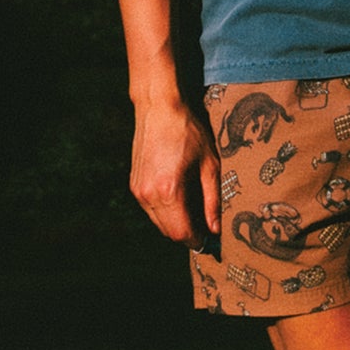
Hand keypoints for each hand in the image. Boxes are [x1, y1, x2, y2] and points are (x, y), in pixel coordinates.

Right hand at [130, 96, 220, 244]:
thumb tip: (215, 228)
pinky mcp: (134, 184)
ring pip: (158, 223)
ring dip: (175, 224)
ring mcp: (138, 190)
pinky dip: (165, 212)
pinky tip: (180, 199)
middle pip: (168, 232)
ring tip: (195, 213)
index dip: (198, 241)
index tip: (212, 241)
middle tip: (207, 229)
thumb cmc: (187, 130)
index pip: (182, 233)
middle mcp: (149, 194)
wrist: (159, 107)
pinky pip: (151, 209)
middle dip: (188, 235)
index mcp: (169, 190)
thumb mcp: (209, 164)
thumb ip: (212, 199)